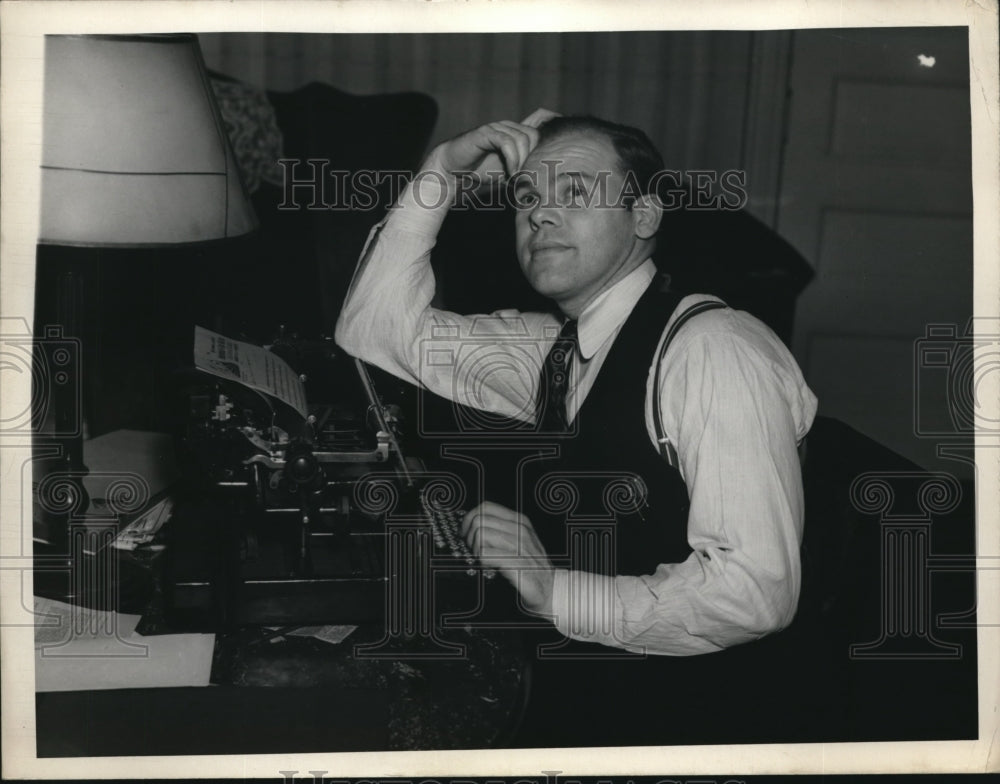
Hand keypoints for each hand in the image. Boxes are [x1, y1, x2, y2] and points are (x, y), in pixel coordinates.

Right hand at [424, 107, 560, 182]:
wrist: (452, 172)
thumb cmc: (480, 174)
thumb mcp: (510, 175)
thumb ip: (526, 172)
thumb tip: (548, 184)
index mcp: (515, 134)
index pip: (541, 119)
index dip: (554, 122)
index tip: (568, 139)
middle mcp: (508, 127)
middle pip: (535, 134)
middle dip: (536, 157)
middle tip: (529, 178)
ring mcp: (496, 128)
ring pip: (523, 138)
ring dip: (524, 161)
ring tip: (517, 179)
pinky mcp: (485, 132)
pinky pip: (507, 141)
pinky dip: (513, 159)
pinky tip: (510, 173)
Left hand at [461, 500, 554, 616]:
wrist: (550, 589)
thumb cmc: (532, 566)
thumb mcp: (519, 540)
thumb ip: (501, 529)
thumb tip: (473, 523)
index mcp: (519, 521)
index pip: (486, 507)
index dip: (470, 518)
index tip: (467, 533)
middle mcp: (520, 530)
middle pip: (479, 520)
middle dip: (469, 536)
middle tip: (473, 550)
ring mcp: (520, 546)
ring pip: (481, 535)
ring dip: (475, 549)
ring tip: (482, 560)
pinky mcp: (517, 564)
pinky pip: (486, 554)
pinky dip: (481, 561)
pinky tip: (488, 567)